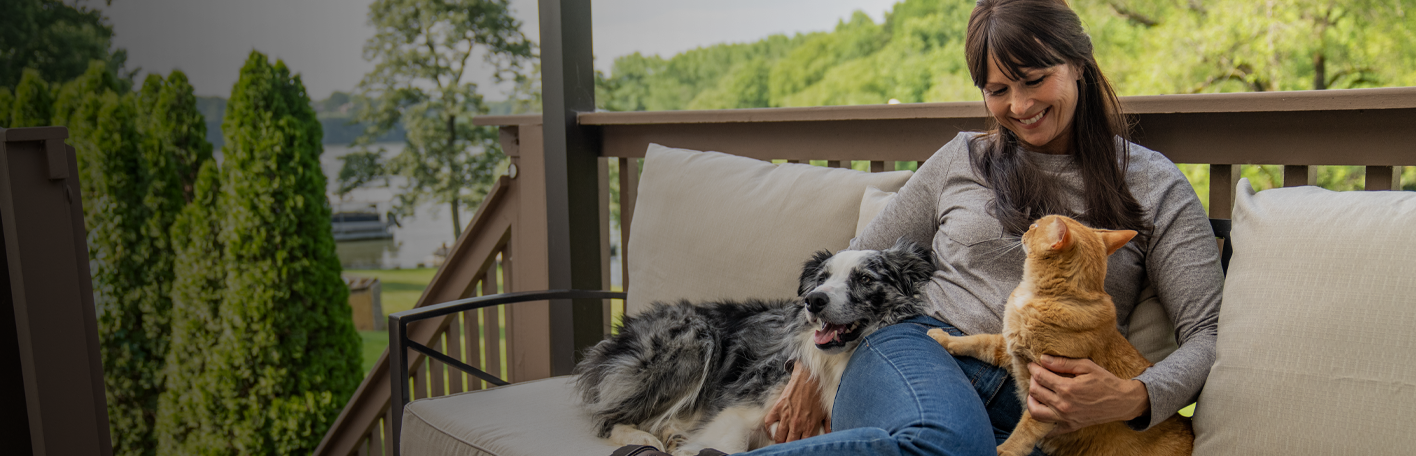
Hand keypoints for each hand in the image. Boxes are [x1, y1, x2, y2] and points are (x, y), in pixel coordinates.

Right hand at [763, 363, 830, 442]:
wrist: (810, 377)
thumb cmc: (819, 393)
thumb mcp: (827, 412)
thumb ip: (827, 426)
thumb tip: (828, 435)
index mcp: (809, 426)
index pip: (802, 445)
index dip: (800, 447)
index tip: (799, 446)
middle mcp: (797, 423)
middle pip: (788, 443)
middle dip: (788, 445)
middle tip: (789, 444)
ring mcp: (786, 416)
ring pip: (778, 436)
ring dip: (779, 440)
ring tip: (781, 440)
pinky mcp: (778, 407)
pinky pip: (768, 423)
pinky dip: (769, 430)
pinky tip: (772, 432)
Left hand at [1026, 355, 1149, 436]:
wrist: (1122, 402)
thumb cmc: (1105, 382)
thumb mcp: (1086, 366)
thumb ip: (1063, 363)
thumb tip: (1043, 359)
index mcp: (1067, 388)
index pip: (1040, 377)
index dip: (1033, 369)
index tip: (1032, 365)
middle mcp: (1064, 405)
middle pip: (1035, 392)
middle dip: (1032, 381)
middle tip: (1037, 376)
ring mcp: (1066, 418)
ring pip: (1035, 412)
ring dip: (1031, 401)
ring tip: (1036, 393)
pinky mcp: (1070, 426)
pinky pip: (1049, 429)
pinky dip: (1041, 422)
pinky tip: (1043, 411)